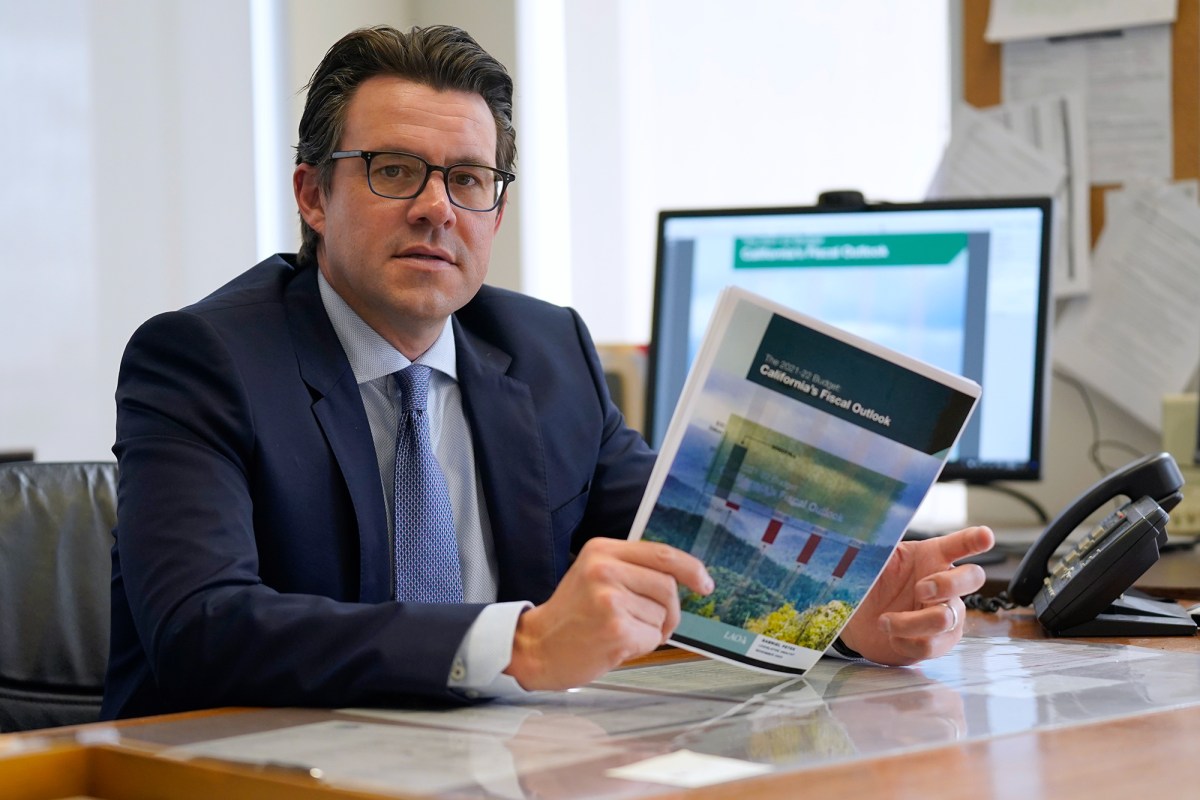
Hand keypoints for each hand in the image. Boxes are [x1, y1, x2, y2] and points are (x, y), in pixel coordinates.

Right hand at [504, 537, 712, 690]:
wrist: (536, 647)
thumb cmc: (570, 616)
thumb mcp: (594, 576)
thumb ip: (632, 570)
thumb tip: (682, 578)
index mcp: (602, 551)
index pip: (661, 554)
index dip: (691, 569)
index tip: (705, 584)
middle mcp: (605, 570)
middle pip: (668, 586)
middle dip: (670, 611)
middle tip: (654, 624)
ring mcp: (610, 600)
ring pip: (662, 615)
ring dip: (651, 630)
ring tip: (620, 631)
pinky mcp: (615, 630)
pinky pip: (652, 638)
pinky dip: (641, 646)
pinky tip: (616, 645)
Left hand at [839, 526, 993, 665]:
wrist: (859, 620)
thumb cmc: (873, 583)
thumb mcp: (873, 561)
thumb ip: (880, 548)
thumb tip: (876, 534)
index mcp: (931, 556)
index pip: (959, 544)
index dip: (974, 539)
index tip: (985, 536)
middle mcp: (946, 583)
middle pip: (972, 578)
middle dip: (948, 583)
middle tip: (920, 589)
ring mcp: (947, 613)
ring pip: (946, 619)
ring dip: (910, 622)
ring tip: (884, 621)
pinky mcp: (940, 641)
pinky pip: (932, 645)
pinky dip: (906, 642)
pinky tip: (892, 636)